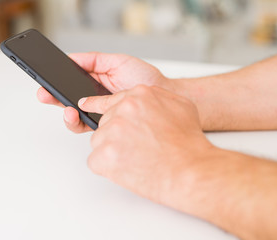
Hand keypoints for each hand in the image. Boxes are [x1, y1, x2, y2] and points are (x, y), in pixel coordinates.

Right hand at [37, 52, 170, 132]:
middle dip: (52, 97)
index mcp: (94, 82)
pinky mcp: (105, 126)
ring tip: (67, 108)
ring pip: (74, 116)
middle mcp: (94, 99)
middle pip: (66, 100)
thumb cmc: (145, 79)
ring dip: (65, 113)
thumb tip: (70, 57)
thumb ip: (94, 60)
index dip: (55, 82)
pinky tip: (78, 114)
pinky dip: (77, 122)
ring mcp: (99, 113)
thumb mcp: (117, 62)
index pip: (69, 83)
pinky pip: (85, 127)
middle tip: (44, 94)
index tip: (44, 79)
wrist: (163, 96)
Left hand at [78, 85, 213, 207]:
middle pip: (105, 123)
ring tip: (136, 159)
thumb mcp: (180, 105)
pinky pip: (95, 160)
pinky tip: (127, 168)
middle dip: (116, 136)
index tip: (86, 106)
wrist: (190, 171)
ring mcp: (111, 132)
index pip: (109, 100)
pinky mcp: (103, 154)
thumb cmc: (187, 144)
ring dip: (112, 151)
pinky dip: (107, 167)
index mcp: (139, 96)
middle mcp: (122, 110)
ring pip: (99, 141)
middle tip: (137, 148)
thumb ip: (156, 98)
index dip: (102, 108)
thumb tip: (141, 100)